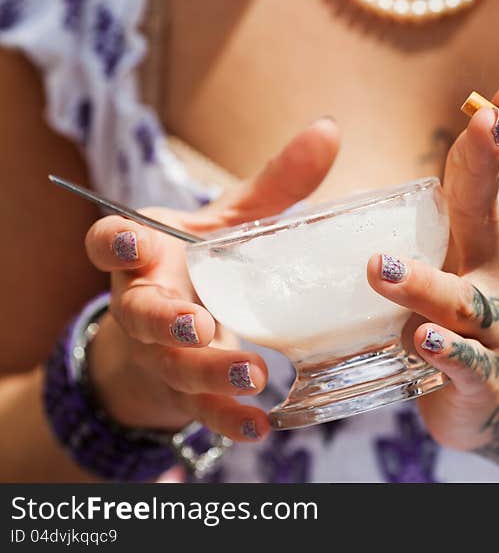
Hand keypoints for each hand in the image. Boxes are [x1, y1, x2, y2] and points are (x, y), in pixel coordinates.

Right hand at [84, 118, 339, 441]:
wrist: (181, 329)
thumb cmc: (207, 264)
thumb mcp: (235, 223)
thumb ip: (277, 183)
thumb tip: (330, 129)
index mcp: (149, 255)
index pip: (110, 243)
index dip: (114, 243)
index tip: (131, 240)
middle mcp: (145, 304)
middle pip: (142, 314)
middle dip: (166, 321)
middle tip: (199, 326)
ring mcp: (161, 353)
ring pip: (173, 366)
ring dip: (208, 373)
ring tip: (254, 374)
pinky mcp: (185, 391)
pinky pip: (200, 410)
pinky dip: (226, 419)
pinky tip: (259, 426)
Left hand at [368, 77, 498, 450]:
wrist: (491, 406)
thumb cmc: (447, 325)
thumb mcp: (431, 271)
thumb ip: (401, 232)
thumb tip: (336, 164)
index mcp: (475, 245)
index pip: (481, 182)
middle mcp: (493, 278)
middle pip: (487, 219)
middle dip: (486, 170)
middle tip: (483, 127)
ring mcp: (495, 331)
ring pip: (464, 302)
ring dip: (424, 282)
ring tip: (380, 269)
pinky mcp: (485, 381)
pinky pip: (467, 364)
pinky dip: (447, 352)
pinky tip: (424, 340)